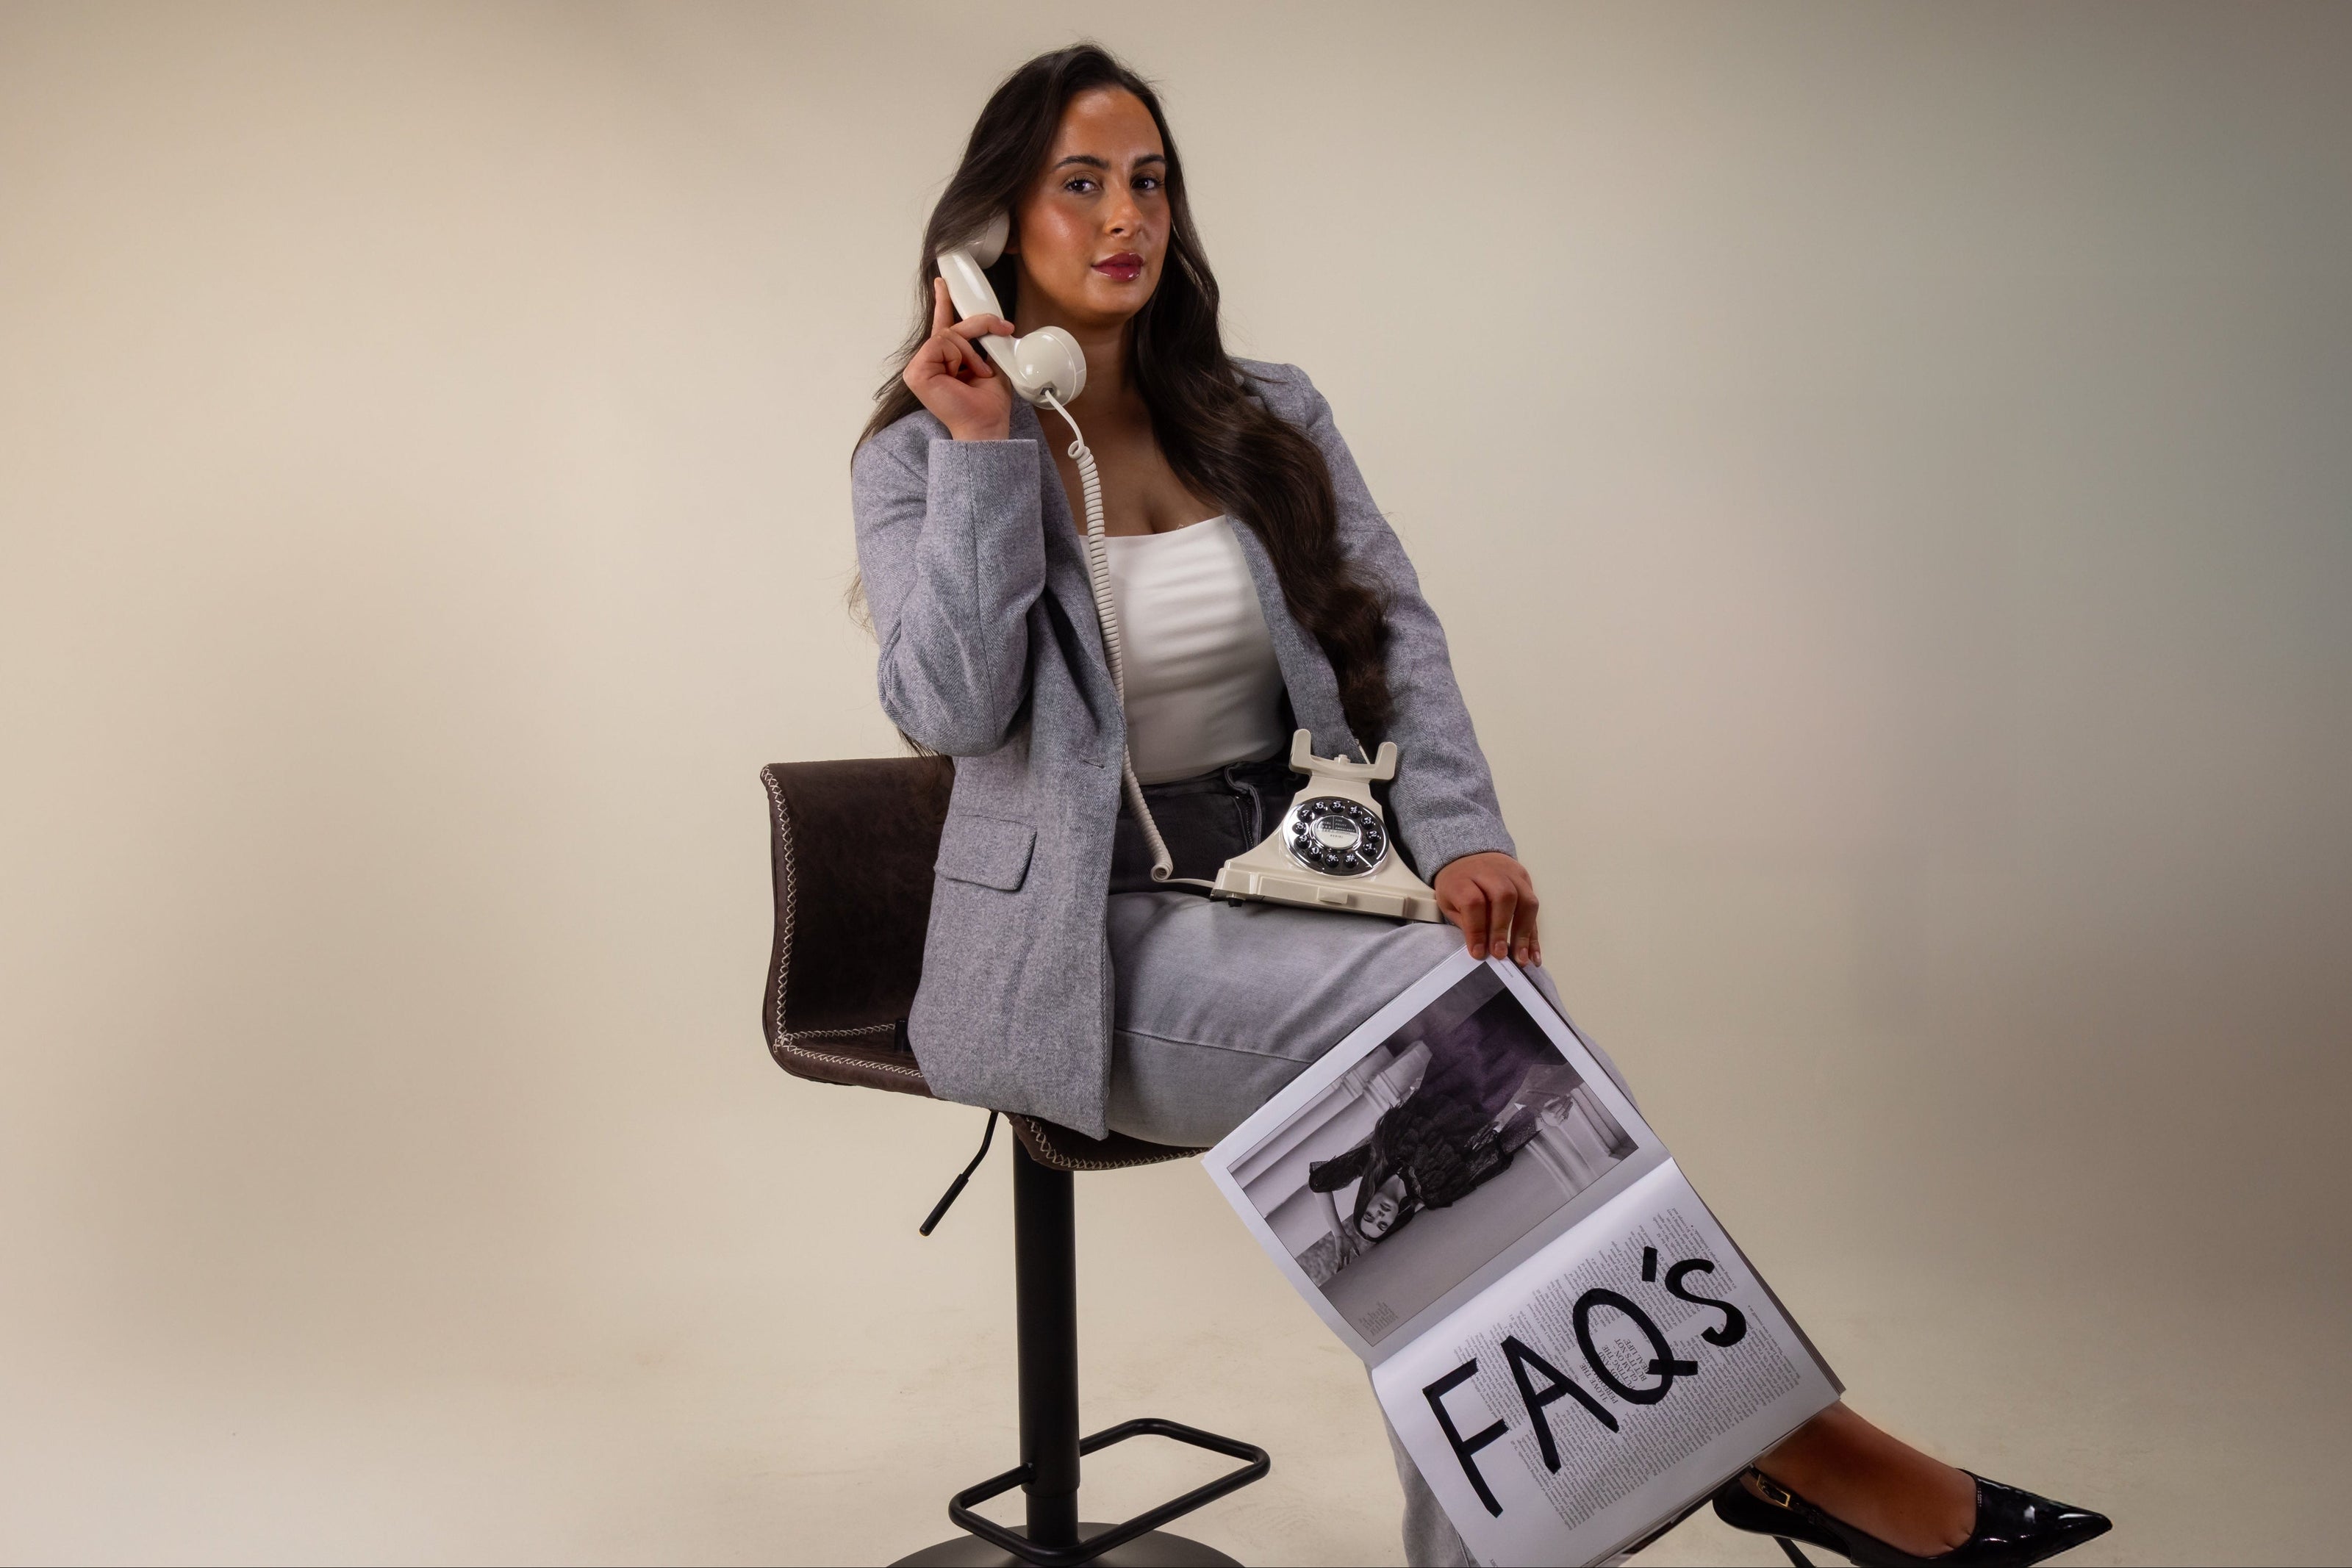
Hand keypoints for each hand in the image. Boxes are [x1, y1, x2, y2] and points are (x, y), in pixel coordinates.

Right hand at [905, 276, 1014, 441]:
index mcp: (944, 361)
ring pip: (948, 334)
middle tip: (999, 333)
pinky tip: (963, 374)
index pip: (943, 326)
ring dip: (971, 352)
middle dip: (978, 327)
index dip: (943, 302)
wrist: (987, 426)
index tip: (943, 283)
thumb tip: (990, 322)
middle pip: (951, 327)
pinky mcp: (916, 372)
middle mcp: (929, 362)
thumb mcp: (991, 362)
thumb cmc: (988, 403)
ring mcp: (919, 367)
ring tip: (978, 373)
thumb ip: (984, 341)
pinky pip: (941, 344)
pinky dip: (960, 356)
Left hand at [1434, 851, 1540, 965]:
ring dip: (1525, 933)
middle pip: (1503, 896)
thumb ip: (1465, 923)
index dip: (1477, 930)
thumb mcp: (1448, 903)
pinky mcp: (1525, 879)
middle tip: (1500, 955)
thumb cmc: (1457, 886)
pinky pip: (1534, 906)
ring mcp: (1511, 873)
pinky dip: (1534, 934)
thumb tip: (1481, 951)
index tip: (1478, 953)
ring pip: (1526, 900)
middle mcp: (1490, 871)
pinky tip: (1534, 954)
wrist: (1468, 857)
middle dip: (1503, 929)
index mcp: (1463, 878)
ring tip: (1521, 959)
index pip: (1473, 902)